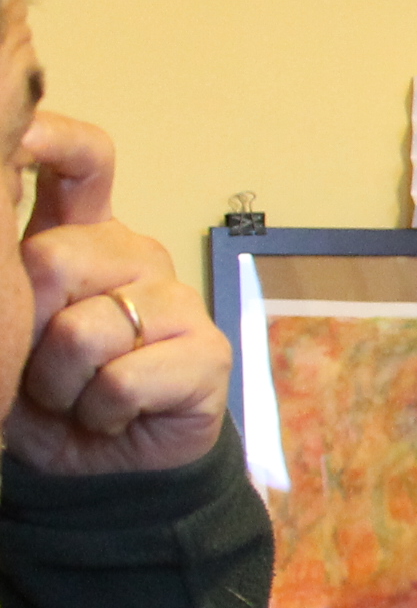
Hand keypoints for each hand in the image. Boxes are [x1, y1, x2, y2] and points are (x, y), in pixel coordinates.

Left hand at [7, 115, 230, 475]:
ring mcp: (177, 300)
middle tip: (44, 364)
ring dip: (61, 384)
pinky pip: (120, 380)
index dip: (53, 139)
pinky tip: (114, 416)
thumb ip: (14, 275)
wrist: (105, 470)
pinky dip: (100, 413)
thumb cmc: (48, 393)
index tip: (15, 137)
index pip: (83, 161)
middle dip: (29, 328)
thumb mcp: (12, 327)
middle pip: (55, 257)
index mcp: (83, 235)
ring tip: (77, 398)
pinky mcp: (208, 352)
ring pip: (83, 331)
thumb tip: (20, 251)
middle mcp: (133, 254)